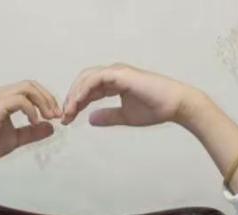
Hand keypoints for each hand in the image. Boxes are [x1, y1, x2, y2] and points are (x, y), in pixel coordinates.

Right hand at [0, 80, 61, 164]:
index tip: (56, 115)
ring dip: (42, 102)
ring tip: (48, 118)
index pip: (31, 88)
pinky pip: (20, 100)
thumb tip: (51, 128)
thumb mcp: (17, 138)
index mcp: (6, 97)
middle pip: (32, 84)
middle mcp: (2, 93)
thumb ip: (33, 132)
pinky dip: (31, 110)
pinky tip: (34, 122)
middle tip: (56, 116)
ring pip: (27, 88)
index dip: (46, 98)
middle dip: (48, 98)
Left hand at [61, 63, 201, 128]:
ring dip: (75, 95)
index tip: (67, 119)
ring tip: (68, 112)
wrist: (175, 105)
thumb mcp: (125, 116)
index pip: (87, 90)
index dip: (76, 103)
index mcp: (113, 82)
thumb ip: (108, 116)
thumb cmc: (155, 109)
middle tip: (63, 117)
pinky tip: (78, 103)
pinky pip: (96, 79)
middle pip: (83, 82)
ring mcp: (116, 71)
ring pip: (86, 78)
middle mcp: (113, 74)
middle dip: (71, 99)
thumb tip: (90, 120)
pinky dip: (85, 90)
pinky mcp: (121, 74)